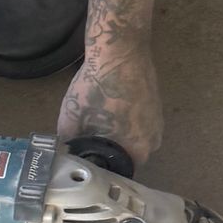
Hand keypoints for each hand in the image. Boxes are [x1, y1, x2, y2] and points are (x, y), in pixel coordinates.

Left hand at [57, 38, 162, 168]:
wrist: (120, 51)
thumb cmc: (97, 87)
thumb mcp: (71, 119)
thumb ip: (68, 143)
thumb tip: (64, 154)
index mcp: (138, 150)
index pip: (119, 171)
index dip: (102, 166)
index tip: (88, 160)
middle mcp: (154, 140)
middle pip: (128, 155)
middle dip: (111, 150)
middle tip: (91, 140)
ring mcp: (158, 121)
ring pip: (134, 138)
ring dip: (120, 133)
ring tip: (101, 120)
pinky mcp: (157, 104)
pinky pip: (140, 121)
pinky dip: (127, 118)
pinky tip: (113, 107)